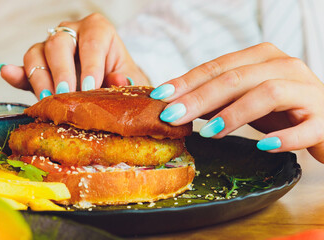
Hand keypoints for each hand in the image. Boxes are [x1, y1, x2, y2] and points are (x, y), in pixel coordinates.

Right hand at [0, 13, 148, 99]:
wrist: (110, 86)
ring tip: (48, 100)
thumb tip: (119, 80)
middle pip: (59, 44)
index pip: (91, 42)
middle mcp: (71, 33)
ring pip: (36, 53)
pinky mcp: (39, 66)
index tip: (89, 88)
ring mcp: (51, 48)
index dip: (90, 65)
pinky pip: (24, 67)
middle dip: (62, 72)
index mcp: (98, 30)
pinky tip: (9, 74)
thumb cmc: (121, 78)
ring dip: (40, 78)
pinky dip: (17, 74)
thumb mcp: (129, 79)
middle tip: (67, 96)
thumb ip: (125, 79)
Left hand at [150, 42, 323, 161]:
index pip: (217, 67)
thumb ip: (215, 97)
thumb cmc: (279, 107)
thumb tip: (175, 104)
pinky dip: (284, 138)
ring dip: (235, 114)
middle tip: (173, 116)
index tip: (160, 97)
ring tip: (210, 132)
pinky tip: (263, 146)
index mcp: (262, 57)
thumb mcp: (243, 97)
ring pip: (268, 94)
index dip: (187, 81)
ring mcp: (306, 91)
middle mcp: (284, 67)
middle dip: (200, 97)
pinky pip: (306, 128)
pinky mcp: (323, 118)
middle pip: (236, 78)